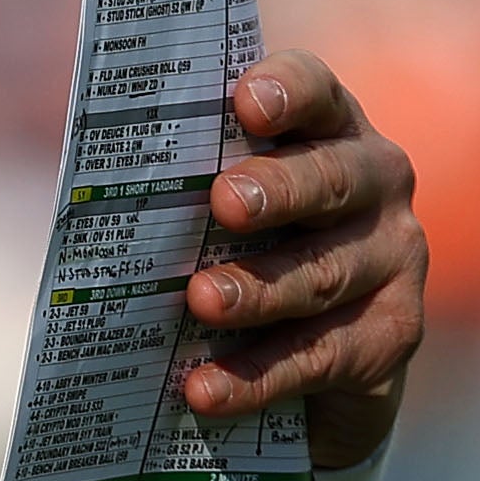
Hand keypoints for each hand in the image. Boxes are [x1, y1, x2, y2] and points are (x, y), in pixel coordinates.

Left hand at [181, 53, 425, 471]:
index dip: (289, 91)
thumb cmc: (249, 255)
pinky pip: (322, 357)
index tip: (245, 102)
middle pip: (332, 179)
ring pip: (325, 274)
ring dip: (260, 290)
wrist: (318, 370)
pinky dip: (259, 376)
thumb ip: (184, 193)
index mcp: (330, 131)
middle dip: (278, 190)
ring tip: (202, 301)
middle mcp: (377, 184)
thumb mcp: (221, 216)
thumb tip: (85, 202)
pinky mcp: (392, 337)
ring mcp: (394, 260)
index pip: (318, 94)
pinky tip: (207, 389)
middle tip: (224, 203)